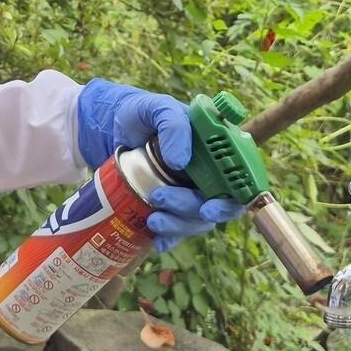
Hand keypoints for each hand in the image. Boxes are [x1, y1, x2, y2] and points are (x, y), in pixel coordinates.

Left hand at [75, 79, 244, 252]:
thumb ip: (173, 124)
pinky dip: (169, 239)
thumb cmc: (142, 114)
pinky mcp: (170, 206)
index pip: (239, 179)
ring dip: (178, 225)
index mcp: (216, 150)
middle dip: (192, 211)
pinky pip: (177, 231)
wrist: (111, 128)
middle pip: (217, 205)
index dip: (233, 199)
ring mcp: (189, 192)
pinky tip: (157, 241)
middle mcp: (209, 174)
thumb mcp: (157, 108)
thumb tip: (180, 161)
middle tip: (161, 198)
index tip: (209, 208)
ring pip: (196, 221)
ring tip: (152, 220)